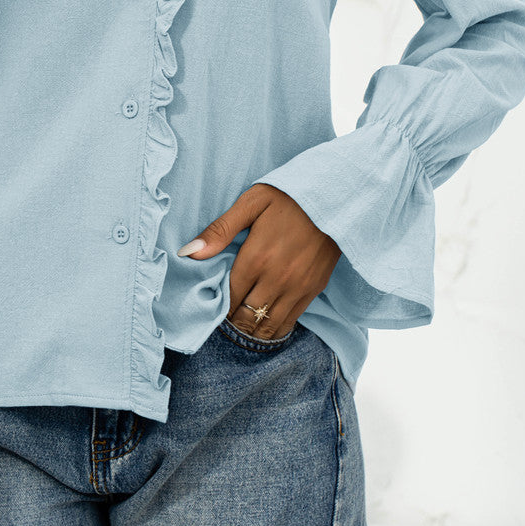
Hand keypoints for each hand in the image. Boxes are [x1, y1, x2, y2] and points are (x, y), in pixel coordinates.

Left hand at [177, 183, 340, 339]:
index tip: (212, 304)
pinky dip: (274, 327)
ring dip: (252, 329)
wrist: (336, 198)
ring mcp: (297, 288)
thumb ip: (220, 230)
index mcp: (257, 258)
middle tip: (225, 317)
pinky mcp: (314, 290)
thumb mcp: (251, 202)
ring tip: (242, 323)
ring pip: (268, 326)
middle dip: (232, 321)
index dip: (217, 306)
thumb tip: (188, 252)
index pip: (229, 297)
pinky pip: (290, 321)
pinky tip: (265, 323)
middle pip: (246, 317)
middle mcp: (277, 279)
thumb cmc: (289, 196)